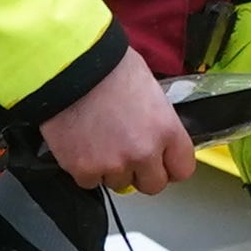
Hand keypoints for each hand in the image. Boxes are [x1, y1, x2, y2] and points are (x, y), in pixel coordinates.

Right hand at [34, 59, 195, 194]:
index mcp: (166, 130)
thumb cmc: (109, 67)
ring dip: (112, 169)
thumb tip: (157, 136)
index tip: (161, 162)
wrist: (68, 65)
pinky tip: (82, 144)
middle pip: (153, 185)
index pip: (182, 169)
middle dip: (142, 173)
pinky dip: (85, 168)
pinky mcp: (83, 169)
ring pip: (118, 183)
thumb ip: (158, 122)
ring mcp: (113, 164)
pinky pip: (90, 181)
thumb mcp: (150, 89)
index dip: (170, 166)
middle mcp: (144, 152)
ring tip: (100, 141)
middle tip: (128, 153)